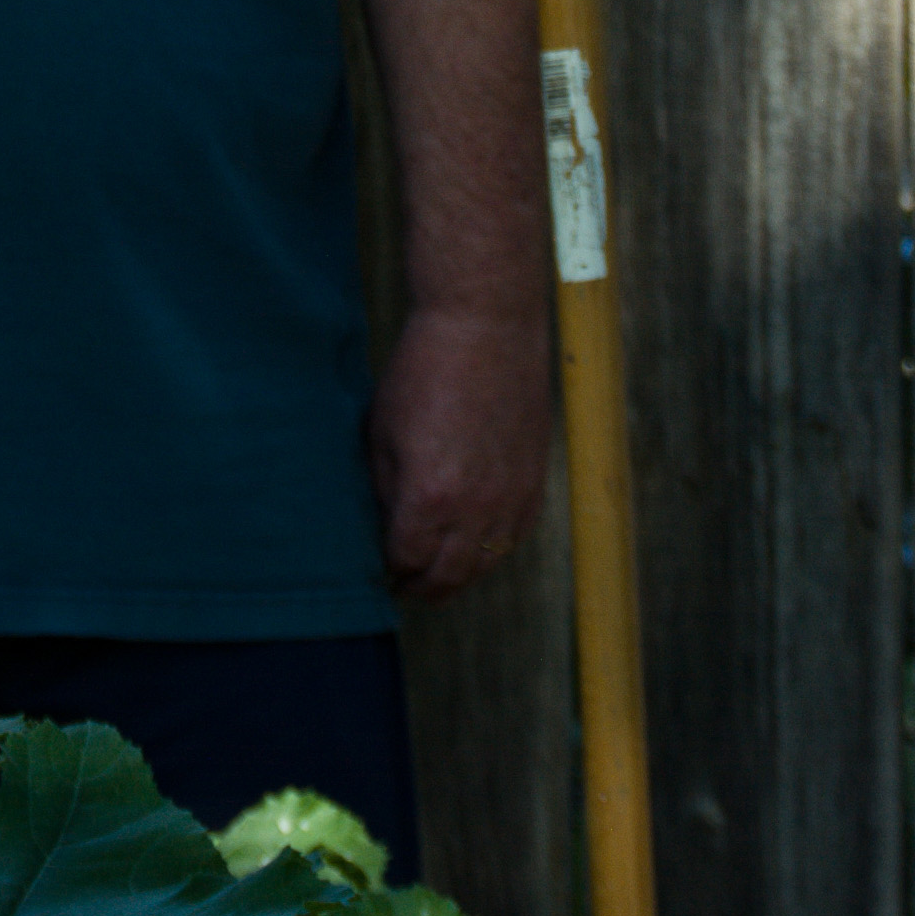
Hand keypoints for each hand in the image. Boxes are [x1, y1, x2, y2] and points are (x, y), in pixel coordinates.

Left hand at [369, 302, 550, 601]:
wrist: (486, 328)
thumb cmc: (424, 371)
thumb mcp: (382, 430)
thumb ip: (385, 487)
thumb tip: (387, 524)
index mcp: (430, 496)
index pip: (407, 560)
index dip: (390, 569)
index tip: (380, 569)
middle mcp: (476, 508)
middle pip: (449, 576)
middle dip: (423, 587)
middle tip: (404, 587)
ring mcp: (511, 498)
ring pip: (486, 564)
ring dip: (458, 575)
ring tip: (437, 574)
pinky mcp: (534, 482)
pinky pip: (513, 537)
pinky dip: (491, 550)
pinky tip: (473, 545)